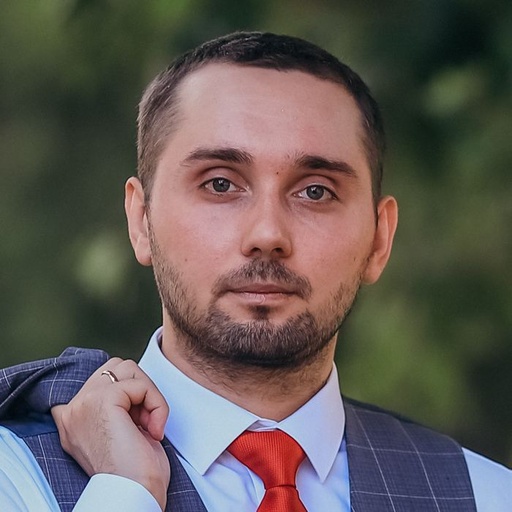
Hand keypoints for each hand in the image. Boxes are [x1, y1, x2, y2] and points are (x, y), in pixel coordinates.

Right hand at [51, 358, 169, 510]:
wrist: (134, 493)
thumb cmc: (133, 470)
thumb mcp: (116, 431)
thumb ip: (113, 405)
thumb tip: (130, 383)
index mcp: (72, 418)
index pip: (98, 377)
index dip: (124, 389)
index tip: (134, 422)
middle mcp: (72, 410)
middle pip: (116, 367)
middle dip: (139, 389)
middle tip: (144, 422)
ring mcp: (84, 403)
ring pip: (128, 368)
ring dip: (148, 394)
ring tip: (147, 424)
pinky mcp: (103, 401)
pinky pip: (140, 384)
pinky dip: (156, 404)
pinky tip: (152, 430)